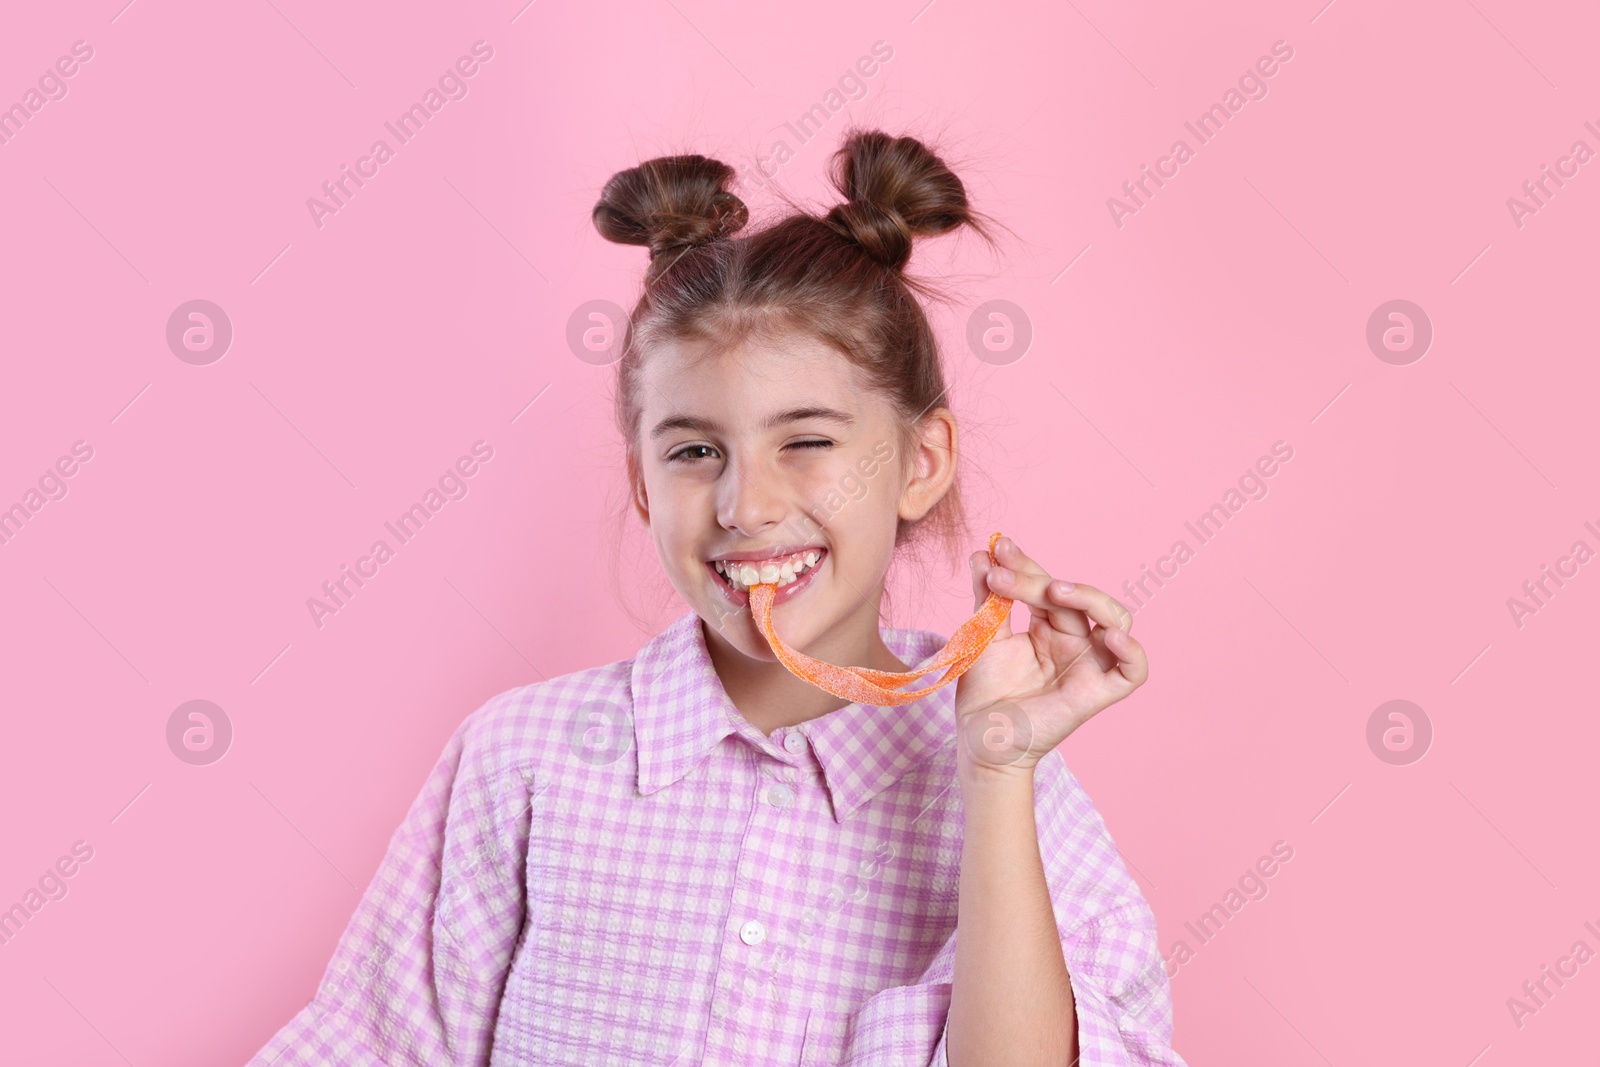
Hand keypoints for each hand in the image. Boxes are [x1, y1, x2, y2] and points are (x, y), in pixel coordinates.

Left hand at [953, 535, 1147, 777]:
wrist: (978, 740)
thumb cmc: (983, 692)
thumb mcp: (983, 637)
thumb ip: (987, 597)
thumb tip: (981, 552)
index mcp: (1049, 627)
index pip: (1046, 585)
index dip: (1024, 564)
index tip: (996, 548)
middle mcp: (1074, 641)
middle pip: (1073, 597)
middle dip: (1037, 579)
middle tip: (1002, 575)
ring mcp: (1089, 665)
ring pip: (1116, 620)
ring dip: (1090, 597)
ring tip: (1053, 589)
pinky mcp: (1097, 693)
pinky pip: (1133, 671)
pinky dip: (1131, 652)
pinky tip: (1110, 637)